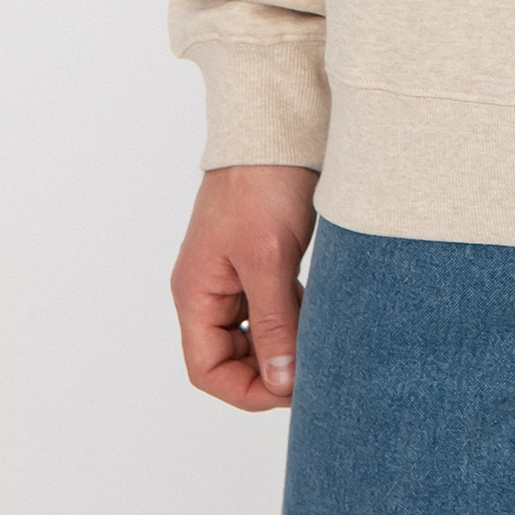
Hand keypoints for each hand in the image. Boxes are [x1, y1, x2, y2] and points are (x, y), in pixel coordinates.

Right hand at [171, 164, 316, 412]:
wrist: (277, 124)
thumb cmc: (262, 183)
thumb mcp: (269, 258)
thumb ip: (274, 322)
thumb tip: (281, 381)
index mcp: (196, 293)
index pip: (207, 369)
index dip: (246, 389)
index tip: (290, 388)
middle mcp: (208, 288)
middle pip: (230, 356)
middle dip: (268, 369)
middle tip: (313, 367)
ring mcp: (232, 273)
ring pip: (254, 332)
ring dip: (283, 342)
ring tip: (318, 338)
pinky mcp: (258, 259)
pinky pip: (269, 306)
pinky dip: (291, 316)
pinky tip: (318, 310)